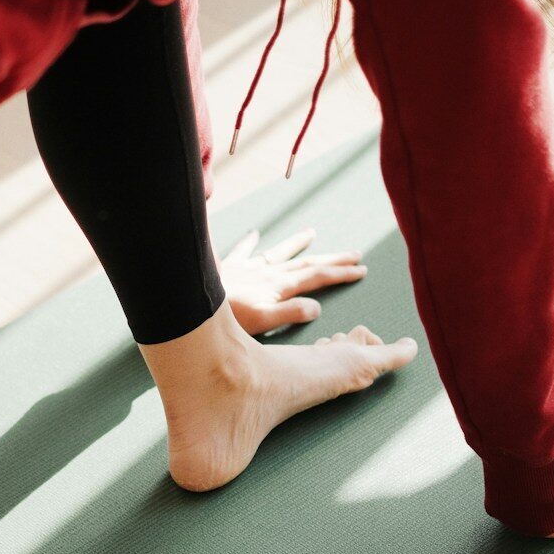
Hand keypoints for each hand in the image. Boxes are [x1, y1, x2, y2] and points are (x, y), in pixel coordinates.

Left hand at [221, 227, 368, 334]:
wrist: (192, 300)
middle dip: (332, 259)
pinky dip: (250, 243)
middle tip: (354, 254)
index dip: (340, 273)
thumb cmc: (226, 318)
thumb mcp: (263, 321)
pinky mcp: (229, 268)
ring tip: (312, 233)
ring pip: (279, 252)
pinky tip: (254, 234)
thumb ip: (290, 314)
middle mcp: (267, 273)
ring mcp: (249, 268)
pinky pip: (242, 251)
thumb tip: (316, 308)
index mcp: (279, 286)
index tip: (361, 269)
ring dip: (297, 243)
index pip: (317, 277)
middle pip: (306, 262)